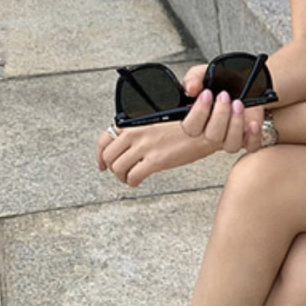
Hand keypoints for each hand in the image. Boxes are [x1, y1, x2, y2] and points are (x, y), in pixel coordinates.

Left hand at [96, 119, 221, 186]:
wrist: (205, 131)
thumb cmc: (188, 128)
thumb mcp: (159, 123)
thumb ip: (141, 132)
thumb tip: (131, 145)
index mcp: (135, 124)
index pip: (105, 138)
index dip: (99, 155)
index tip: (102, 163)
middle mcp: (136, 134)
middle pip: (108, 156)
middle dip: (112, 168)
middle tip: (120, 174)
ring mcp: (145, 148)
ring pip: (118, 168)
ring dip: (122, 177)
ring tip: (131, 179)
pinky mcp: (155, 161)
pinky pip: (134, 176)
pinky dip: (133, 182)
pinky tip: (138, 182)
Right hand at [179, 65, 262, 153]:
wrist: (243, 83)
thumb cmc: (221, 83)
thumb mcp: (204, 74)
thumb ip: (195, 78)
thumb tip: (191, 88)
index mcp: (197, 121)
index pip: (191, 128)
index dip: (198, 113)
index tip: (206, 94)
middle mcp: (213, 132)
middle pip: (212, 137)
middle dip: (220, 115)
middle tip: (224, 96)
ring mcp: (231, 137)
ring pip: (231, 145)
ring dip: (235, 125)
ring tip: (238, 104)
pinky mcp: (249, 138)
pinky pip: (252, 146)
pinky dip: (254, 137)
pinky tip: (252, 124)